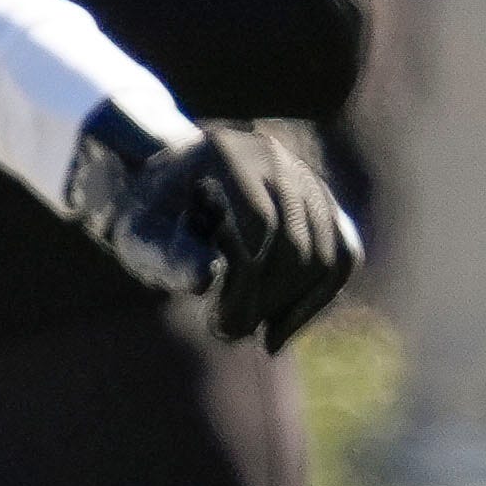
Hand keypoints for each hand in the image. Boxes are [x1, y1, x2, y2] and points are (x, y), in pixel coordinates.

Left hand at [66, 106, 361, 347]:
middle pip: (297, 242)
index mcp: (226, 152)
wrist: (166, 189)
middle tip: (228, 333)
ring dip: (294, 305)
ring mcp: (306, 179)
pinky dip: (319, 298)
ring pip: (330, 255)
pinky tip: (281, 329)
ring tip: (252, 332)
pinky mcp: (324, 205)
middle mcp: (275, 158)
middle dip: (267, 299)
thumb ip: (168, 253)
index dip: (244, 283)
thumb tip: (204, 281)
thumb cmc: (148, 215)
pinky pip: (346, 256)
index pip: (259, 224)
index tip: (216, 324)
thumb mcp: (140, 234)